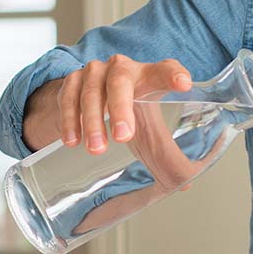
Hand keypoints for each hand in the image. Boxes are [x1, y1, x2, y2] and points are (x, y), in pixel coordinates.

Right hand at [56, 54, 191, 156]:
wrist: (94, 91)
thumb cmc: (131, 107)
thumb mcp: (151, 122)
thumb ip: (167, 151)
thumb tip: (184, 186)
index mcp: (150, 75)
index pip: (165, 69)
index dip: (174, 75)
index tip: (184, 85)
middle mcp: (123, 67)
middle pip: (121, 81)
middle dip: (121, 108)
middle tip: (123, 137)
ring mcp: (95, 71)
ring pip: (91, 92)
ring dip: (92, 121)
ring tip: (97, 148)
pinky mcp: (72, 80)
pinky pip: (68, 98)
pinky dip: (70, 120)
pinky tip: (73, 140)